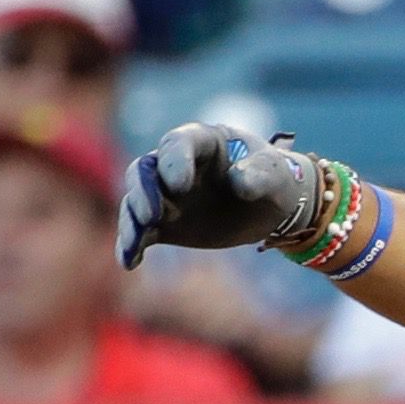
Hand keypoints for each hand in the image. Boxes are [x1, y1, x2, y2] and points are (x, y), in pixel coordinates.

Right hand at [119, 125, 319, 267]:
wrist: (271, 206)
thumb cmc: (273, 179)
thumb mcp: (274, 174)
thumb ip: (258, 175)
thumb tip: (238, 184)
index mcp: (202, 141)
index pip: (177, 143)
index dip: (174, 162)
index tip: (179, 185)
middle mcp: (174, 164)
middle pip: (144, 171)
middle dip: (143, 191)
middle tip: (151, 214)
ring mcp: (165, 194)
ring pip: (136, 201)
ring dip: (132, 220)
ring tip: (135, 241)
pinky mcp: (163, 222)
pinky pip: (141, 231)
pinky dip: (132, 244)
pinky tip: (130, 262)